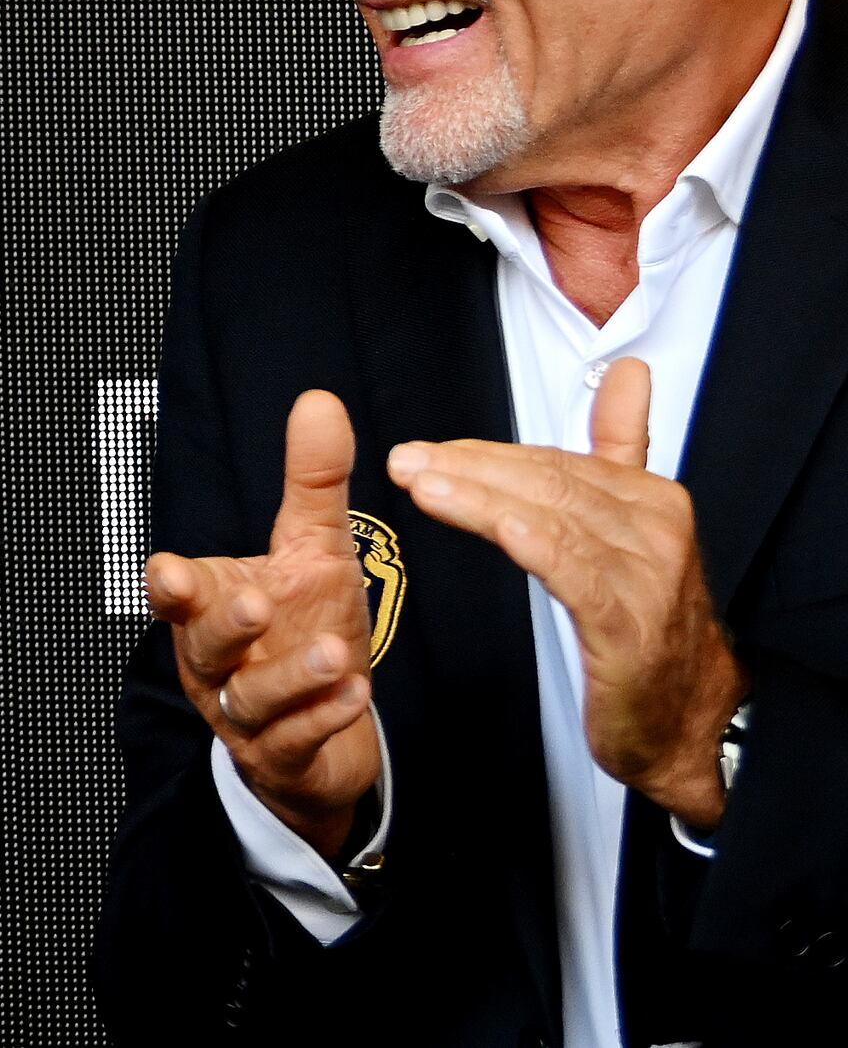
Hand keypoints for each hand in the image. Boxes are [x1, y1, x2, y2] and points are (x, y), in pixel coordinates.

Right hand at [141, 388, 391, 859]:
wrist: (327, 723)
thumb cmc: (306, 625)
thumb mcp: (312, 549)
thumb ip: (312, 479)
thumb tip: (320, 403)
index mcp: (212, 607)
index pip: (176, 594)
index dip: (170, 587)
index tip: (173, 574)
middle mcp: (219, 661)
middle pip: (204, 645)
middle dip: (228, 626)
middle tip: (258, 604)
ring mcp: (248, 713)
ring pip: (252, 699)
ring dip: (291, 677)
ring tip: (336, 654)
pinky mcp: (285, 755)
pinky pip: (295, 741)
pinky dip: (323, 719)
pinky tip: (355, 694)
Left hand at [393, 358, 741, 829]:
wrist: (686, 721)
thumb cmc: (648, 617)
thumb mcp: (637, 524)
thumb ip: (624, 444)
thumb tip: (626, 370)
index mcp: (653, 500)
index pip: (556, 462)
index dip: (485, 455)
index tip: (425, 449)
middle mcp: (657, 533)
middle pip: (549, 485)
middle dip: (470, 469)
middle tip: (405, 460)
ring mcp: (649, 581)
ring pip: (554, 522)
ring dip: (481, 499)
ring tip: (421, 484)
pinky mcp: (633, 632)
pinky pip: (581, 578)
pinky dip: (541, 547)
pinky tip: (501, 529)